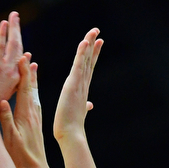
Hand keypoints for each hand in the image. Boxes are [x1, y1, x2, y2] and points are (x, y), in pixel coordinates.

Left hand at [0, 12, 22, 116]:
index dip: (25, 61)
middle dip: (19, 35)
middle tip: (18, 20)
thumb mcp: (1, 100)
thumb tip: (6, 88)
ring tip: (14, 15)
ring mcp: (8, 70)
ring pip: (14, 45)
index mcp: (16, 84)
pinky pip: (1, 46)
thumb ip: (7, 90)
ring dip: (15, 28)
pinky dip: (3, 33)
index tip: (29, 56)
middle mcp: (15, 75)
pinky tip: (5, 22)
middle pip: (20, 51)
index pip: (23, 68)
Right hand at [0, 54, 48, 167]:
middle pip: (31, 87)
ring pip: (34, 93)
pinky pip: (35, 102)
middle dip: (28, 70)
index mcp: (25, 114)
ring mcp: (36, 118)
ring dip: (32, 79)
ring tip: (32, 66)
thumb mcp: (10, 138)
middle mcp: (33, 113)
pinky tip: (33, 90)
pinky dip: (33, 91)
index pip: (24, 88)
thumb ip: (6, 119)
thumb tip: (1, 102)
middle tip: (28, 55)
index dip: (23, 72)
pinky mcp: (37, 123)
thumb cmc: (21, 155)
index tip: (23, 57)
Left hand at [53, 28, 101, 142]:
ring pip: (86, 61)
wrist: (70, 135)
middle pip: (89, 62)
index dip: (93, 56)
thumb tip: (90, 106)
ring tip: (94, 32)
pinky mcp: (73, 85)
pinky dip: (82, 53)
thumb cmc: (71, 128)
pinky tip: (84, 42)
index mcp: (82, 90)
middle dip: (93, 47)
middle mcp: (82, 85)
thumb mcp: (78, 114)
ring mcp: (79, 85)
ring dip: (89, 45)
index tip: (97, 44)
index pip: (88, 69)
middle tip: (98, 33)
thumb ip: (84, 107)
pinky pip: (78, 65)